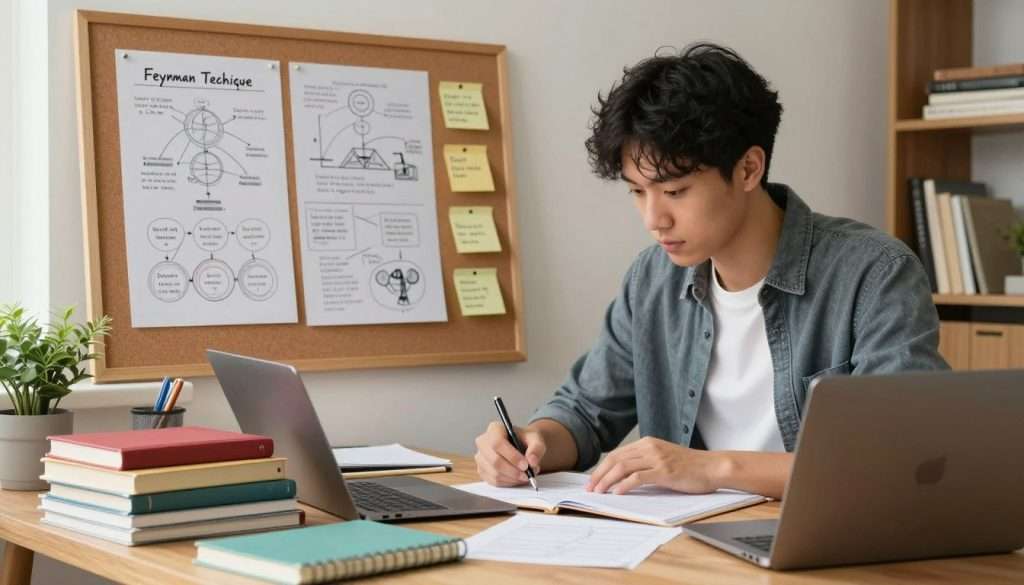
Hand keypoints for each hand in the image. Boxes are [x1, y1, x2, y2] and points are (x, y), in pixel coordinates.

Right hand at [474, 421, 545, 486]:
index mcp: (494, 429)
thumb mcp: (535, 439)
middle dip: (513, 471)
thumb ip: (536, 448)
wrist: (520, 445)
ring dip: (512, 478)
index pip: (497, 443)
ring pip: (494, 473)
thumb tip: (532, 461)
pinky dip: (508, 482)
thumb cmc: (525, 440)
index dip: (512, 456)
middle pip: (494, 460)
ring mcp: (480, 457)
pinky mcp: (482, 471)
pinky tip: (517, 478)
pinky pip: (494, 481)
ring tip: (526, 476)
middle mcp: (483, 442)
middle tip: (527, 475)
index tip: (526, 465)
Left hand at [585, 437, 723, 494]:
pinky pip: (637, 477)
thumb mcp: (663, 459)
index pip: (617, 454)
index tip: (592, 480)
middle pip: (615, 459)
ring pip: (622, 467)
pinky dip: (623, 485)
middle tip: (589, 488)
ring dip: (607, 480)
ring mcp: (657, 458)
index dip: (601, 468)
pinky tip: (616, 493)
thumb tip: (622, 478)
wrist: (712, 467)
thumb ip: (645, 463)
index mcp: (647, 443)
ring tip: (598, 492)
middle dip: (599, 474)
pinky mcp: (664, 471)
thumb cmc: (689, 467)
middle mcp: (649, 447)